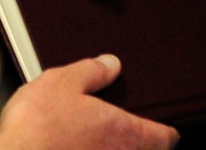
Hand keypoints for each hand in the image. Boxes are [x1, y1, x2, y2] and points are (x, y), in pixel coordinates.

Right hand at [0, 56, 177, 149]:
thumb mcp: (63, 82)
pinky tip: (73, 146)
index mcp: (122, 130)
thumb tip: (112, 64)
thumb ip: (92, 72)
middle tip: (128, 127)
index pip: (163, 139)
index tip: (168, 130)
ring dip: (111, 148)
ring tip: (98, 136)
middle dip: (137, 142)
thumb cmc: (38, 125)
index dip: (167, 132)